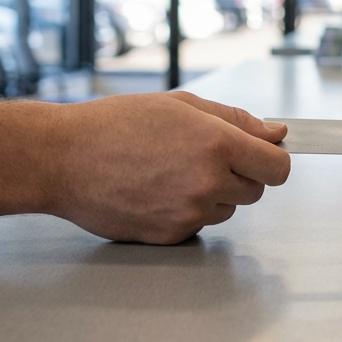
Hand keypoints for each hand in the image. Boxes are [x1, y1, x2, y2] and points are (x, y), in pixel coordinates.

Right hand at [52, 91, 290, 243]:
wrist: (63, 160)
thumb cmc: (115, 125)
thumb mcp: (180, 105)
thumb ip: (236, 120)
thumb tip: (277, 133)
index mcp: (216, 143)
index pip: (278, 167)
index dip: (273, 159)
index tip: (262, 155)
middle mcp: (208, 182)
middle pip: (256, 190)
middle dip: (240, 174)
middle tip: (202, 156)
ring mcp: (190, 213)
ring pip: (227, 209)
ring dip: (212, 193)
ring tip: (170, 171)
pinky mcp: (171, 235)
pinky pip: (198, 224)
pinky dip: (187, 211)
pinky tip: (156, 190)